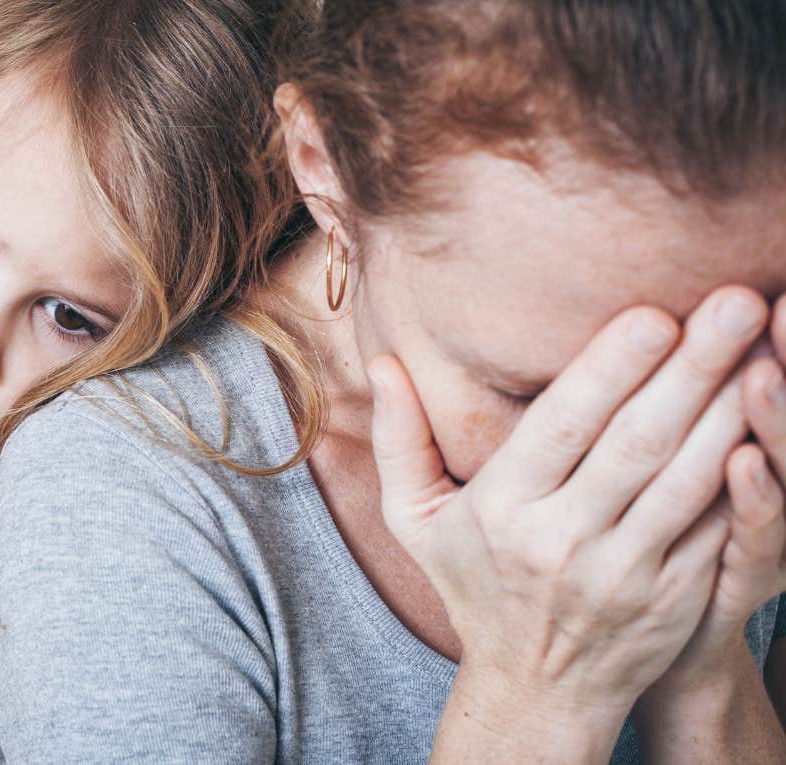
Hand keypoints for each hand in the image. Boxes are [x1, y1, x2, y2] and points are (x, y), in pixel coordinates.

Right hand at [369, 287, 768, 728]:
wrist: (534, 691)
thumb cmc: (474, 584)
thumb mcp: (416, 519)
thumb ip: (399, 439)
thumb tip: (381, 364)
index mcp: (502, 509)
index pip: (561, 429)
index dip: (610, 371)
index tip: (655, 314)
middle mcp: (563, 541)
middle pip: (638, 443)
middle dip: (694, 369)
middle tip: (738, 303)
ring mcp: (627, 574)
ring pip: (689, 480)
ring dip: (734, 411)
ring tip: (768, 347)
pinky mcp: (677, 598)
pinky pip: (718, 527)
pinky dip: (749, 475)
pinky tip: (768, 423)